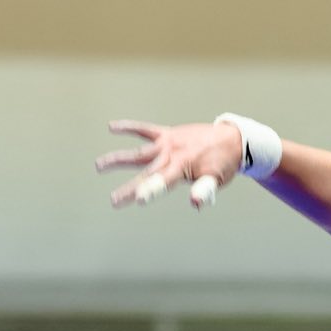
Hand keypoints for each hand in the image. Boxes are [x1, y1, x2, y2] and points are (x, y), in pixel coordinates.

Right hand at [96, 120, 242, 208]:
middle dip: (130, 187)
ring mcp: (167, 142)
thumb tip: (196, 203)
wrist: (232, 139)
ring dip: (118, 158)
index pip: (162, 182)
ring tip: (99, 165)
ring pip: (138, 151)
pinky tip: (111, 127)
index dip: (151, 190)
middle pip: (146, 172)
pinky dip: (129, 127)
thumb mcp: (217, 179)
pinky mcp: (167, 133)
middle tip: (113, 200)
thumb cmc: (224, 164)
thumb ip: (205, 191)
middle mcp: (171, 154)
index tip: (138, 199)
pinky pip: (144, 129)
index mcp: (182, 166)